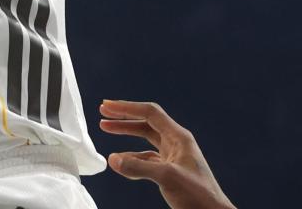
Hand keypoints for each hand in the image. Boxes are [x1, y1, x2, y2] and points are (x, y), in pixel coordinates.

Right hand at [99, 100, 236, 208]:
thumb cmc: (198, 195)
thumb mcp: (167, 177)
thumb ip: (139, 167)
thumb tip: (113, 159)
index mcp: (179, 137)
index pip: (150, 113)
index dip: (127, 108)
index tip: (108, 106)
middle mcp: (176, 143)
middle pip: (146, 122)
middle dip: (124, 117)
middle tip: (103, 112)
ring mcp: (173, 156)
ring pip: (145, 139)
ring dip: (126, 133)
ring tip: (106, 128)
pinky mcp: (170, 171)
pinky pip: (146, 158)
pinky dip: (132, 157)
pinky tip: (120, 160)